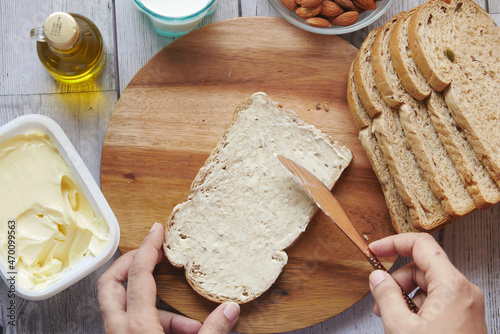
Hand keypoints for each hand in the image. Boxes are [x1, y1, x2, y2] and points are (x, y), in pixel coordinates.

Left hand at [98, 222, 239, 333]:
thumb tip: (231, 309)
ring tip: (191, 325)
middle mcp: (119, 330)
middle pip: (110, 283)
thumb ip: (213, 330)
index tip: (156, 231)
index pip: (138, 275)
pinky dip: (158, 323)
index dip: (148, 248)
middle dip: (129, 263)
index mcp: (137, 326)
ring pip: (125, 307)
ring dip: (157, 307)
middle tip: (149, 255)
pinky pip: (134, 325)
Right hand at [368, 233, 486, 333]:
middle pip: (423, 267)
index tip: (375, 250)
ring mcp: (465, 305)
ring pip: (428, 284)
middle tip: (378, 294)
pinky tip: (404, 323)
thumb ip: (385, 295)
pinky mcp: (463, 318)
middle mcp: (463, 291)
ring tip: (389, 313)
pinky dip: (417, 305)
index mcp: (451, 286)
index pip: (421, 245)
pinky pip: (436, 300)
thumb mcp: (400, 327)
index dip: (393, 243)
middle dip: (396, 278)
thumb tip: (377, 277)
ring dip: (404, 293)